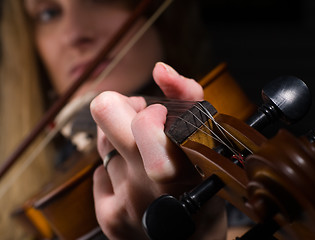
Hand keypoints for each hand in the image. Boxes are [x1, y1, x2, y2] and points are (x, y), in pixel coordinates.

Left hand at [90, 62, 226, 238]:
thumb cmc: (207, 190)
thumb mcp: (210, 144)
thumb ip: (189, 98)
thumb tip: (161, 70)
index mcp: (181, 162)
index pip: (143, 116)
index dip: (149, 108)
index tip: (162, 116)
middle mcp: (148, 183)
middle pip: (104, 111)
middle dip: (121, 107)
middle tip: (140, 118)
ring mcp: (124, 203)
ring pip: (101, 143)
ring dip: (120, 141)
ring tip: (143, 155)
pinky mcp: (108, 218)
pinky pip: (99, 173)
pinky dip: (116, 170)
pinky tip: (135, 182)